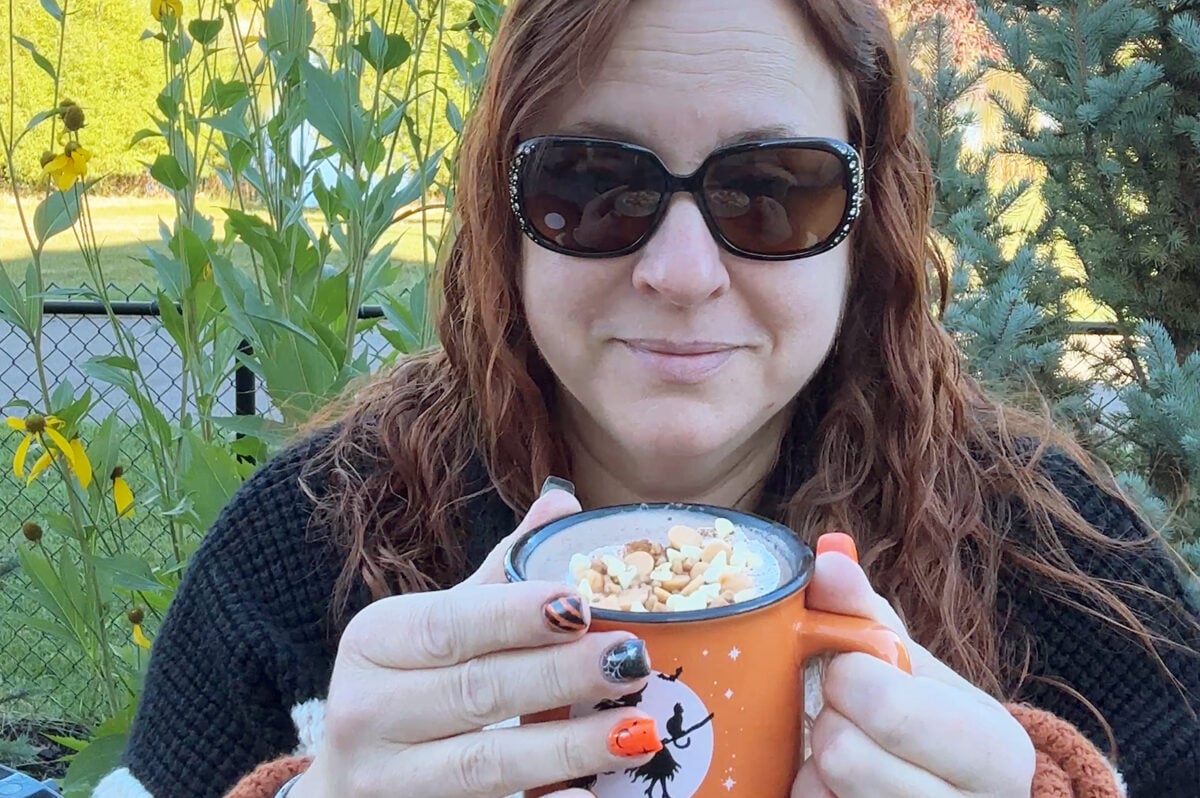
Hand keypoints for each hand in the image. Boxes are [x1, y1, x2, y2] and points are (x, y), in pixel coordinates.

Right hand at [291, 486, 660, 797]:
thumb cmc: (406, 687)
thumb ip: (500, 574)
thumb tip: (563, 501)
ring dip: (569, 746)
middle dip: (560, 676)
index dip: (515, 615)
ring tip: (640, 729)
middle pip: (477, 690)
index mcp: (375, 642)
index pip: (451, 624)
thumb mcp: (435, 625)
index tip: (580, 604)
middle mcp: (367, 711)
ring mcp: (388, 779)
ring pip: (487, 761)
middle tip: (632, 659)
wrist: (349, 784)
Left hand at [792, 539, 1035, 797]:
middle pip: (843, 755)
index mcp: (993, 749)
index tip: (854, 672)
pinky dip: (807, 794)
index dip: (847, 677)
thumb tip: (829, 556)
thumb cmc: (941, 727)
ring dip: (812, 763)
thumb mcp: (921, 671)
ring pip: (818, 791)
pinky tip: (833, 785)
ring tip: (846, 750)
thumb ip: (868, 614)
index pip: (886, 705)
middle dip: (828, 720)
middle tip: (843, 713)